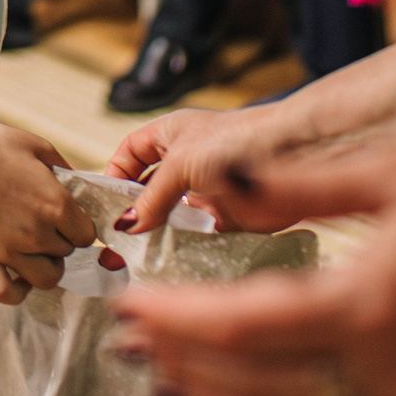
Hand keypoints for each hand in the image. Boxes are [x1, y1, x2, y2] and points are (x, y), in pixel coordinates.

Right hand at [0, 120, 96, 303]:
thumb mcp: (41, 149)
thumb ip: (67, 173)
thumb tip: (82, 190)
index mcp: (56, 205)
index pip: (87, 235)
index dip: (79, 225)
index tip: (69, 217)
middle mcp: (37, 233)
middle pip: (66, 253)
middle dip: (61, 239)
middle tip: (46, 223)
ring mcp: (9, 250)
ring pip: (47, 278)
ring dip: (46, 265)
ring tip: (36, 249)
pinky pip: (4, 292)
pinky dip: (16, 291)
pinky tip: (18, 277)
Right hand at [106, 106, 307, 234]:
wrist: (290, 156)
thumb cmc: (233, 142)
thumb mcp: (180, 164)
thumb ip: (152, 197)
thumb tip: (125, 226)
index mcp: (169, 135)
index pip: (130, 153)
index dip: (115, 173)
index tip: (104, 201)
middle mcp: (184, 162)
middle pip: (148, 189)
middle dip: (133, 209)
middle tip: (115, 237)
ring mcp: (203, 190)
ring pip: (170, 215)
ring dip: (156, 231)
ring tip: (136, 254)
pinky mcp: (224, 217)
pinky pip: (195, 235)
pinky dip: (182, 246)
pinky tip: (167, 259)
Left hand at [112, 146, 395, 395]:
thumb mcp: (394, 176)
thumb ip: (298, 187)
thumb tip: (219, 178)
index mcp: (372, 307)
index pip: (244, 328)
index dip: (178, 322)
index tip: (132, 307)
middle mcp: (395, 375)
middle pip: (259, 390)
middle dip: (186, 367)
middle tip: (135, 344)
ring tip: (178, 376)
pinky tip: (260, 392)